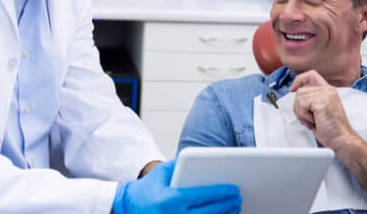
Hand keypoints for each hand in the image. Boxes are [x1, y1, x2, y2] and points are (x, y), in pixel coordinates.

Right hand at [112, 159, 241, 213]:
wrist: (128, 208)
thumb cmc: (148, 188)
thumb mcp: (162, 171)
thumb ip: (181, 164)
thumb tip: (204, 159)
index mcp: (170, 200)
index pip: (201, 196)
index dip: (220, 193)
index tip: (234, 189)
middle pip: (208, 213)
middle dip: (227, 206)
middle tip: (238, 198)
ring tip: (234, 209)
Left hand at [289, 70, 356, 151]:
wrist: (342, 140)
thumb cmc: (331, 129)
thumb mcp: (319, 109)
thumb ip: (311, 98)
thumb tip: (296, 93)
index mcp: (328, 91)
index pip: (311, 75)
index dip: (299, 80)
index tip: (292, 89)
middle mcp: (328, 90)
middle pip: (300, 90)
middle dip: (299, 107)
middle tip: (309, 118)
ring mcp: (326, 95)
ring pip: (299, 97)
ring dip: (301, 113)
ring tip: (313, 120)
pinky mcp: (322, 102)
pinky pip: (302, 104)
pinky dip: (303, 115)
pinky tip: (314, 121)